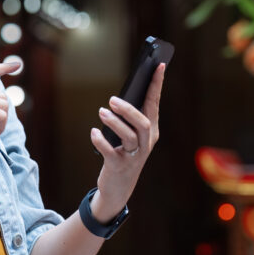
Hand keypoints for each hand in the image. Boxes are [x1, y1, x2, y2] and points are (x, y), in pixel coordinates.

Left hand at [89, 63, 165, 221]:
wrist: (118, 188)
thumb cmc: (123, 154)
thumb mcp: (129, 136)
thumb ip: (128, 118)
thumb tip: (118, 97)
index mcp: (151, 131)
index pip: (155, 103)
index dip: (157, 84)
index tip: (159, 66)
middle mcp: (146, 143)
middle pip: (143, 122)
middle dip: (129, 110)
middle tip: (112, 100)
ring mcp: (134, 156)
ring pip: (129, 136)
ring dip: (115, 123)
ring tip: (102, 112)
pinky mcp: (119, 166)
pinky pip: (111, 152)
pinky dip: (101, 141)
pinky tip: (94, 132)